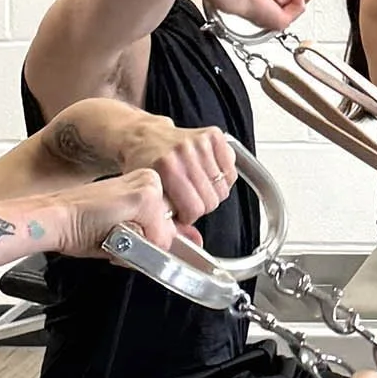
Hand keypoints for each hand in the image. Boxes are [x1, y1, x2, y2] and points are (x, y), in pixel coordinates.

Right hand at [57, 166, 177, 260]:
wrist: (56, 218)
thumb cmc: (83, 224)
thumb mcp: (131, 234)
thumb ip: (165, 235)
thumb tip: (195, 241)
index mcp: (148, 184)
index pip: (170, 224)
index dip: (147, 239)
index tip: (121, 231)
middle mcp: (152, 181)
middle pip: (170, 230)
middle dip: (145, 244)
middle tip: (114, 232)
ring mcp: (150, 188)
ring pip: (164, 235)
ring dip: (139, 245)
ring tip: (112, 231)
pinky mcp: (144, 198)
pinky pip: (156, 239)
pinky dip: (135, 246)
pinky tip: (112, 231)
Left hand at [105, 112, 238, 228]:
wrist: (144, 138)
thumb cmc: (145, 166)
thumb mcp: (149, 198)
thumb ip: (170, 224)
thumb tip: (195, 242)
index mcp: (167, 167)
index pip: (195, 208)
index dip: (188, 216)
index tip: (182, 212)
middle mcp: (184, 152)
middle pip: (212, 200)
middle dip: (200, 205)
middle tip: (188, 199)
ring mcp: (200, 142)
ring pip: (224, 188)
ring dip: (211, 192)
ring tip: (196, 187)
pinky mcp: (213, 136)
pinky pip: (232, 170)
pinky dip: (223, 177)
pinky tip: (207, 175)